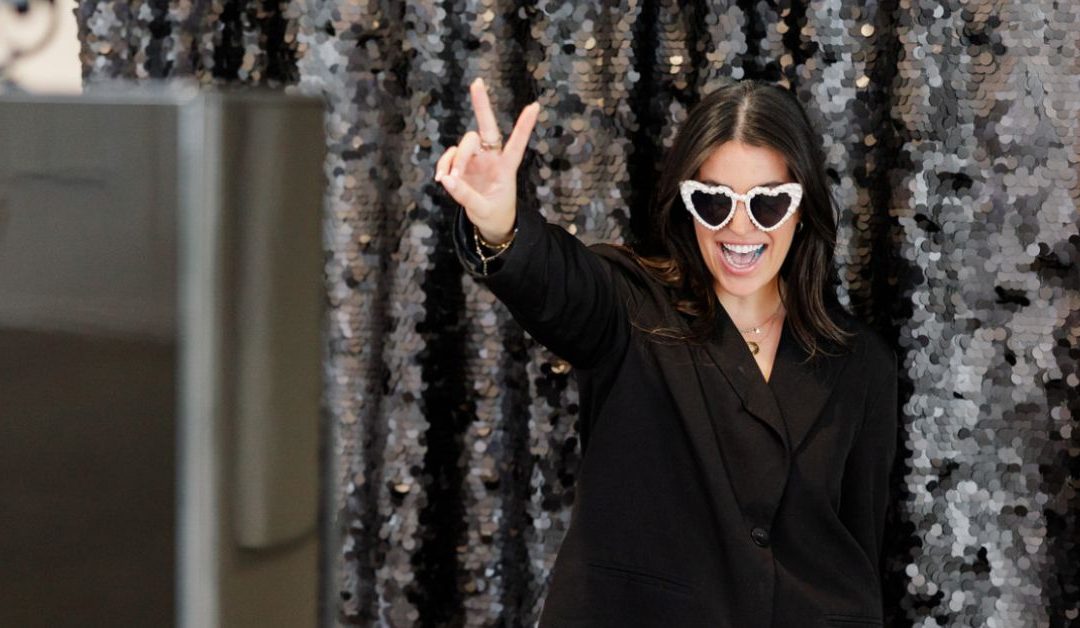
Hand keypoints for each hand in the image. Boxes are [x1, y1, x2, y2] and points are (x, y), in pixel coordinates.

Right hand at [434, 77, 539, 243]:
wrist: (489, 224)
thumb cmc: (494, 215)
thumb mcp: (483, 211)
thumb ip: (465, 196)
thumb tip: (447, 179)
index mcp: (506, 168)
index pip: (517, 144)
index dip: (525, 126)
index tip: (535, 106)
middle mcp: (492, 159)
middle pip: (486, 128)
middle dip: (481, 105)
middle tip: (477, 82)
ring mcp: (476, 160)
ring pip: (463, 144)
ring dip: (455, 159)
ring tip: (449, 179)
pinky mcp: (461, 166)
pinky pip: (449, 158)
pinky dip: (444, 166)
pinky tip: (442, 179)